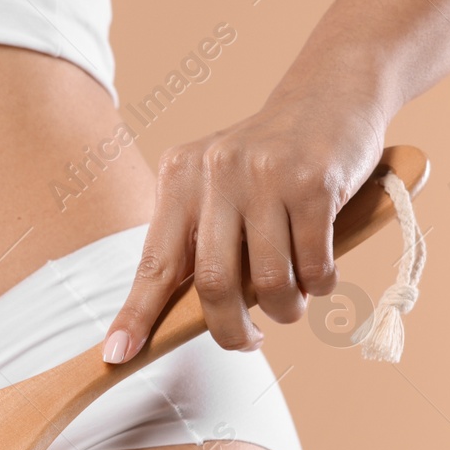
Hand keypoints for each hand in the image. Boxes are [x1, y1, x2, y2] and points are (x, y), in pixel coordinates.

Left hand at [103, 88, 389, 362]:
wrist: (333, 92)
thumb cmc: (268, 161)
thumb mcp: (216, 185)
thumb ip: (195, 239)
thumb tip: (171, 319)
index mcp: (178, 177)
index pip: (153, 262)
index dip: (136, 314)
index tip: (116, 356)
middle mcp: (215, 171)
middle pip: (213, 282)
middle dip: (229, 329)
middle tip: (247, 343)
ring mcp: (266, 173)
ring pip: (269, 280)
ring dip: (284, 309)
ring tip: (291, 306)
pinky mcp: (315, 180)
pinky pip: (314, 263)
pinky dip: (320, 284)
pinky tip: (321, 278)